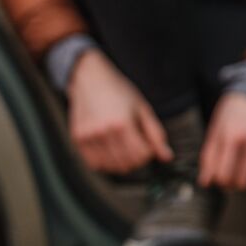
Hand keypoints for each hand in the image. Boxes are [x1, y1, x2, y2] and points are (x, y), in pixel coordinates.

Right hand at [66, 50, 173, 174]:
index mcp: (122, 124)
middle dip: (136, 160)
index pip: (141, 154)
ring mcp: (89, 137)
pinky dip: (104, 164)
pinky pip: (93, 164)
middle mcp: (103, 132)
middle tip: (137, 149)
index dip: (148, 154)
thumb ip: (155, 134)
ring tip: (124, 151)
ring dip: (121, 164)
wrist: (90, 79)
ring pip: (110, 166)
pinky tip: (110, 153)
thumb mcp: (142, 108)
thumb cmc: (119, 91)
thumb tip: (167, 157)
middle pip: (126, 163)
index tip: (147, 146)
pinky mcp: (78, 139)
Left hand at [200, 92, 245, 190]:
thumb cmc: (233, 112)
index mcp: (233, 138)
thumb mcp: (216, 130)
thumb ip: (209, 157)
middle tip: (233, 178)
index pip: (226, 176)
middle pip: (244, 182)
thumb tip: (206, 182)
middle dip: (235, 184)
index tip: (220, 179)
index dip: (221, 183)